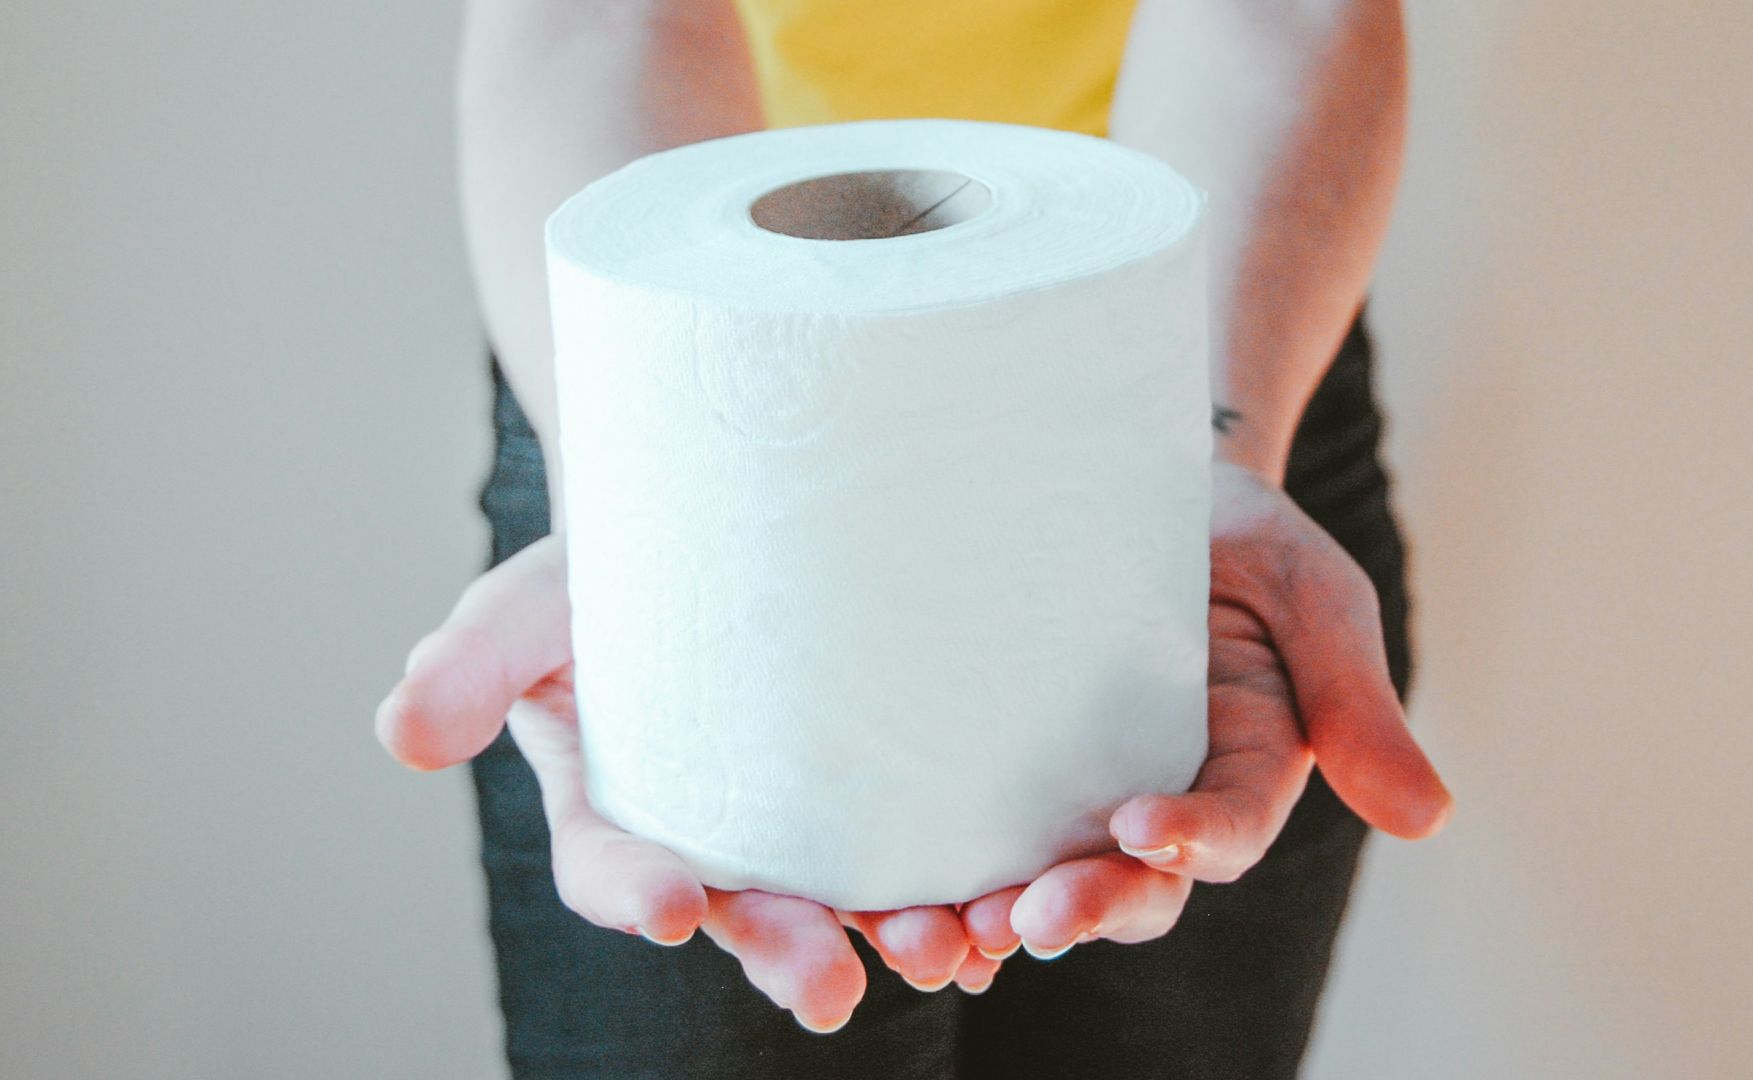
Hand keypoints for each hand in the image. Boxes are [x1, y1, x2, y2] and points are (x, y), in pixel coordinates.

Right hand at [373, 535, 998, 1031]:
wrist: (718, 516)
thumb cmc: (608, 567)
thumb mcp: (528, 600)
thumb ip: (470, 663)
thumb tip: (401, 737)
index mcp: (619, 808)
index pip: (616, 869)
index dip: (637, 893)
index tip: (676, 905)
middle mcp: (714, 835)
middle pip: (745, 908)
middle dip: (781, 950)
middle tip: (826, 988)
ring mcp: (805, 818)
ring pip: (847, 898)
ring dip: (892, 935)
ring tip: (945, 954)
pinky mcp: (885, 787)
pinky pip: (924, 848)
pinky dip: (962, 886)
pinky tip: (1007, 916)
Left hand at [955, 464, 1453, 958]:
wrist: (1138, 479)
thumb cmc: (1243, 538)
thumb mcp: (1313, 594)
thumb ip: (1358, 701)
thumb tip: (1429, 821)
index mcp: (1246, 766)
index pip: (1227, 829)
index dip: (1192, 840)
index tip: (1142, 828)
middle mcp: (1163, 794)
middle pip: (1133, 884)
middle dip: (1085, 907)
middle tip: (1024, 919)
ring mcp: (1079, 787)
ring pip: (1047, 878)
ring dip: (996, 918)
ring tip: (940, 936)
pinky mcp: (1005, 767)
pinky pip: (975, 837)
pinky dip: (938, 881)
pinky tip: (887, 911)